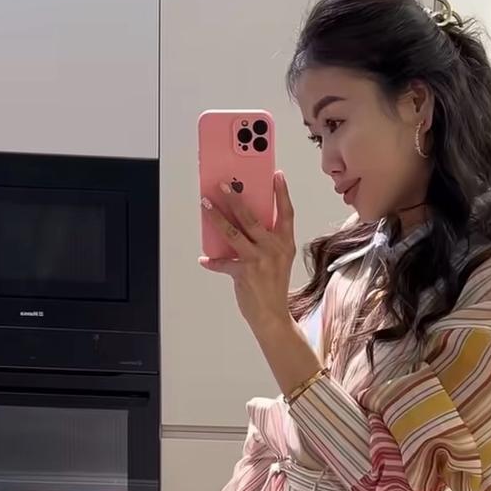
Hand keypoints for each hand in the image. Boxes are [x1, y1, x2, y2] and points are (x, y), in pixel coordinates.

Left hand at [200, 171, 295, 331]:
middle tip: (224, 185)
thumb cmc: (273, 286)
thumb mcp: (278, 260)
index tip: (277, 175)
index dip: (282, 193)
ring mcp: (259, 260)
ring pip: (234, 233)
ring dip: (217, 218)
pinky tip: (204, 259)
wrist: (273, 315)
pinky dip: (212, 261)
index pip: (286, 213)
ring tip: (206, 204)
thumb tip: (243, 223)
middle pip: (252, 218)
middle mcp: (274, 249)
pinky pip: (223, 263)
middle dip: (236, 199)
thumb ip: (266, 241)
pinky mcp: (245, 273)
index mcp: (285, 243)